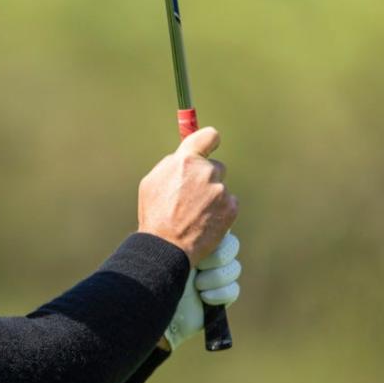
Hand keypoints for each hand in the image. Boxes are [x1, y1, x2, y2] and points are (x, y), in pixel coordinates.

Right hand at [137, 127, 237, 265]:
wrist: (167, 246)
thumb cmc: (155, 214)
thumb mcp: (152, 182)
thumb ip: (171, 164)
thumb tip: (183, 156)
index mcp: (185, 160)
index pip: (209, 136)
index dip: (209, 141)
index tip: (210, 145)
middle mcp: (206, 171)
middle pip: (215, 166)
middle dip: (206, 177)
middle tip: (192, 196)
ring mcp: (220, 190)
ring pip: (220, 187)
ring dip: (212, 196)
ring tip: (195, 214)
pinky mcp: (231, 208)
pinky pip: (228, 203)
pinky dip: (220, 211)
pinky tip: (205, 221)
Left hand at [162, 233, 240, 350]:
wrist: (152, 306)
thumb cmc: (155, 273)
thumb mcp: (168, 247)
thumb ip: (183, 231)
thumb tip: (199, 214)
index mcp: (196, 239)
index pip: (220, 228)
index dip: (215, 236)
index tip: (198, 245)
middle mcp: (207, 255)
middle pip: (232, 245)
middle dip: (216, 257)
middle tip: (197, 265)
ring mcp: (215, 276)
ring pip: (234, 268)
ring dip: (215, 277)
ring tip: (197, 285)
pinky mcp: (221, 296)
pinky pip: (233, 289)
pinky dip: (220, 293)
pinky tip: (204, 297)